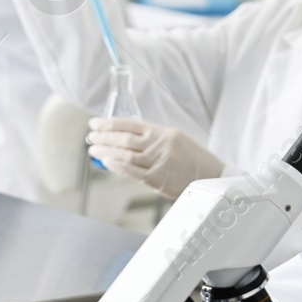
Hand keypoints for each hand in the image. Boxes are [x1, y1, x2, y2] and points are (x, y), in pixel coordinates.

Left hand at [88, 117, 224, 198]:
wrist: (212, 177)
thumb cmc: (193, 160)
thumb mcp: (176, 141)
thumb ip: (153, 139)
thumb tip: (126, 140)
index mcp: (164, 132)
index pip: (131, 124)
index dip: (109, 123)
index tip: (95, 123)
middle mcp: (160, 144)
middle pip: (124, 138)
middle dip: (104, 136)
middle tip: (90, 136)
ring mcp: (159, 161)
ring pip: (125, 154)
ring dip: (106, 151)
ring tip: (93, 150)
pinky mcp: (158, 179)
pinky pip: (133, 172)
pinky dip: (118, 166)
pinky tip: (107, 163)